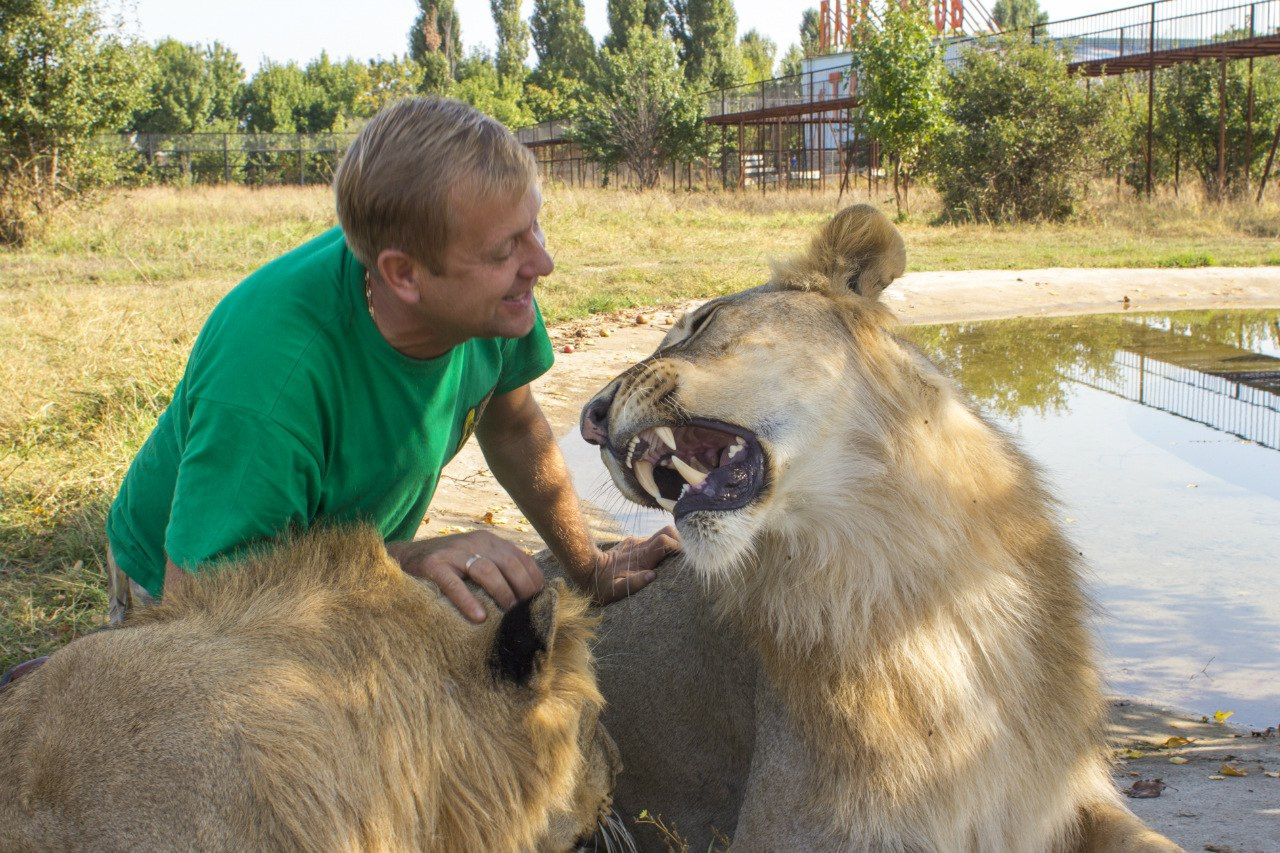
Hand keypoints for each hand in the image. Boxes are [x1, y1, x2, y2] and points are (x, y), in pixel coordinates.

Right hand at [386, 531, 542, 622]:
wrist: (404, 558)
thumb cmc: (448, 567)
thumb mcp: (476, 561)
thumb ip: (498, 570)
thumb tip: (529, 596)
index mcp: (489, 541)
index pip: (521, 558)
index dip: (534, 580)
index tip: (540, 601)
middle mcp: (475, 542)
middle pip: (508, 563)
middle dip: (522, 588)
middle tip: (527, 612)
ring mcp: (453, 552)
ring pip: (486, 571)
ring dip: (501, 593)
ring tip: (508, 614)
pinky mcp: (433, 565)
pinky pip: (454, 584)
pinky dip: (468, 601)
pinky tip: (478, 617)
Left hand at [583, 525, 680, 604]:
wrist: (586, 571)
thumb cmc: (602, 585)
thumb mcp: (616, 590)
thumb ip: (634, 584)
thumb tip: (652, 575)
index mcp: (640, 557)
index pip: (664, 541)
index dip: (678, 546)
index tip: (686, 557)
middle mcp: (640, 546)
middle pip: (667, 531)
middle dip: (680, 540)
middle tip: (686, 555)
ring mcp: (636, 543)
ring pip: (661, 534)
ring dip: (671, 543)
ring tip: (677, 558)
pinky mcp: (632, 543)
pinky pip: (652, 540)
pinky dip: (661, 547)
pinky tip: (661, 559)